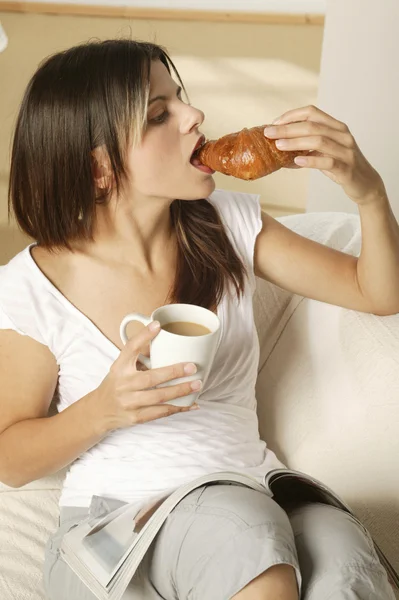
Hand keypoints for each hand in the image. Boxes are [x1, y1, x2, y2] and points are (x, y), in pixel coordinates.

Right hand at [95, 322, 200, 432]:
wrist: (100, 411)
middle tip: (192, 366)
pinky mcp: (136, 417)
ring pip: (158, 397)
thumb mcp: (121, 367)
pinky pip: (161, 413)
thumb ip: (140, 355)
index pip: (130, 349)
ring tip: (197, 385)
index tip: (158, 325)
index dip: (143, 336)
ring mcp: (129, 403)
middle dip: (173, 372)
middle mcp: (123, 384)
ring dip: (180, 391)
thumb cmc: (117, 384)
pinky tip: (192, 404)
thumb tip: (165, 340)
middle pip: (150, 378)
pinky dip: (179, 408)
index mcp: (119, 367)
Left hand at [264, 105, 385, 205]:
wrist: (364, 184)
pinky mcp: (346, 168)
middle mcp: (342, 135)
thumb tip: (279, 144)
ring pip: (319, 141)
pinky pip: (327, 161)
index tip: (275, 123)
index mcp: (336, 127)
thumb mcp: (324, 151)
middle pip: (312, 126)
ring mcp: (346, 151)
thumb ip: (308, 145)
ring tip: (278, 146)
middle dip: (287, 129)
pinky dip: (311, 160)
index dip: (291, 115)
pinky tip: (297, 161)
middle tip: (269, 133)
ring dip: (295, 142)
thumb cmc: (341, 166)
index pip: (312, 112)